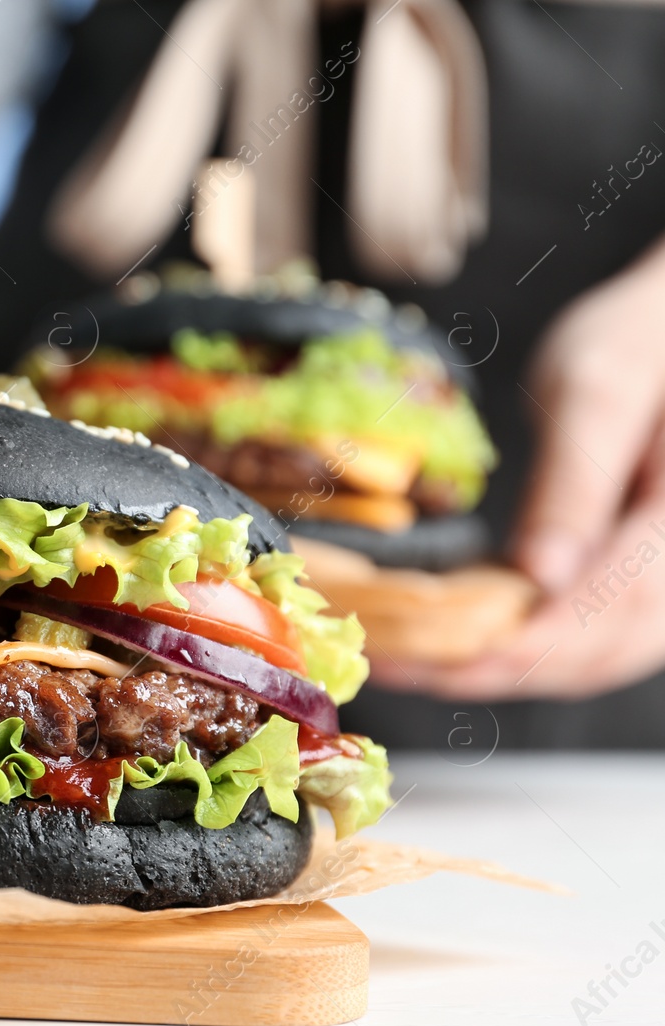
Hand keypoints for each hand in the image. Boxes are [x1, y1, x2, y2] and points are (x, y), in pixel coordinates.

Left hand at [379, 244, 664, 699]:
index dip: (526, 649)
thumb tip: (541, 575)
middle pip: (603, 651)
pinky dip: (532, 649)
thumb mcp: (598, 391)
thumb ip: (574, 484)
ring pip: (602, 658)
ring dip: (508, 671)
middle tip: (398, 666)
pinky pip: (599, 638)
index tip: (445, 664)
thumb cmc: (638, 343)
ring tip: (413, 661)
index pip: (609, 610)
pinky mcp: (652, 583)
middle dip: (498, 670)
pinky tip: (465, 640)